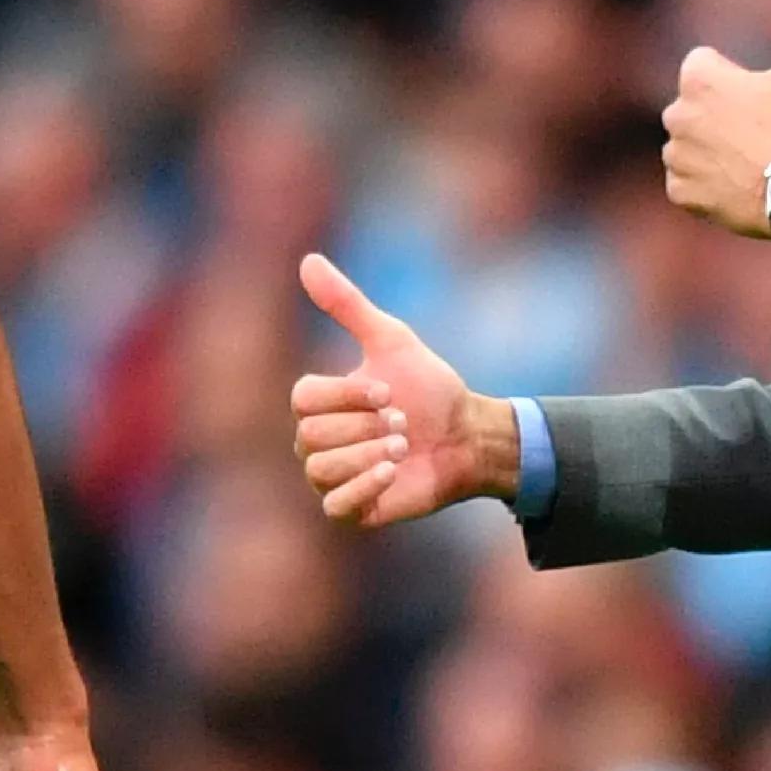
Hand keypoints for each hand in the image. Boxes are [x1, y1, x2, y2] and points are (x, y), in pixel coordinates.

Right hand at [291, 253, 517, 525]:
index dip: (348, 395)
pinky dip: (365, 486)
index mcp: (319, 403)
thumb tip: (308, 260)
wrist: (468, 438)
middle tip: (402, 423)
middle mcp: (316, 441)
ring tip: (403, 447)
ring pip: (320, 470)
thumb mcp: (391, 340)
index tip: (389, 392)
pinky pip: (334, 506)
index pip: (303, 398)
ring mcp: (331, 478)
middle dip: (366, 426)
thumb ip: (347, 304)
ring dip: (369, 454)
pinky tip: (394, 472)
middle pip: (312, 435)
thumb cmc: (428, 389)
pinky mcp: (352, 510)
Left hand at [664, 0, 770, 237]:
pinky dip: (708, 186)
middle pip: (697, 108)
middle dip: (722, 116)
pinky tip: (741, 185)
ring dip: (713, 151)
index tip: (763, 98)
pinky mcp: (681, 194)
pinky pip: (687, 184)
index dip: (735, 80)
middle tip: (763, 133)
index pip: (704, 67)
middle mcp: (676, 116)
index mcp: (699, 79)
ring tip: (755, 160)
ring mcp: (677, 157)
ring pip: (691, 146)